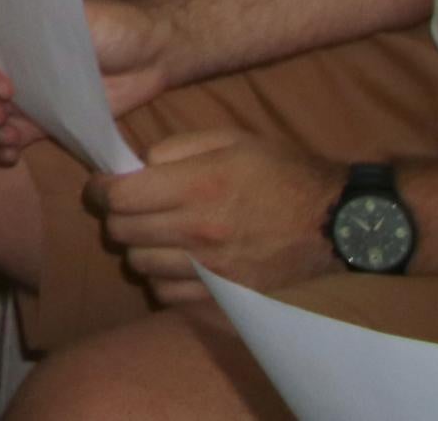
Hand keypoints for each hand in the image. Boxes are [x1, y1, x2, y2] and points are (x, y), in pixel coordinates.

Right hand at [0, 0, 174, 170]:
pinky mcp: (36, 124)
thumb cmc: (113, 26)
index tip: (5, 88)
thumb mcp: (76, 18)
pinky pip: (3, 139)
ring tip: (11, 140)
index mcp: (5, 31)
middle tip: (2, 117)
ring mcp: (19, 96)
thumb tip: (16, 41)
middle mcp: (3, 63)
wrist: (149, 55)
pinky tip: (10, 156)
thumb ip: (42, 31)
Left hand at [92, 128, 341, 308]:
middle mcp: (200, 232)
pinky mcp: (228, 298)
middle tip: (127, 209)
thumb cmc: (282, 173)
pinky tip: (175, 264)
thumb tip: (137, 166)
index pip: (118, 197)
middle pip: (121, 232)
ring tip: (153, 235)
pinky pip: (168, 296)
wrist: (338, 223)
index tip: (100, 187)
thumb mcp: (230, 139)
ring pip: (140, 266)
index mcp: (197, 186)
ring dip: (138, 249)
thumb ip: (175, 147)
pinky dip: (162, 280)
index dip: (99, 190)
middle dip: (115, 217)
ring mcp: (213, 271)